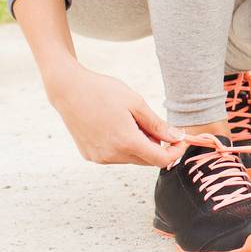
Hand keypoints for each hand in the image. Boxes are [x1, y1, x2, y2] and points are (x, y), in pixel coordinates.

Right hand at [45, 64, 182, 166]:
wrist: (69, 90)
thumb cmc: (104, 92)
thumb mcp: (136, 104)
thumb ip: (157, 125)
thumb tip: (177, 138)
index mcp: (126, 142)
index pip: (160, 160)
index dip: (175, 151)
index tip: (181, 139)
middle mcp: (111, 155)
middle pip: (147, 160)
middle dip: (157, 146)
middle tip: (152, 123)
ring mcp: (99, 158)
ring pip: (131, 158)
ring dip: (139, 145)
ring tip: (130, 121)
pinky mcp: (90, 156)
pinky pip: (115, 156)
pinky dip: (123, 146)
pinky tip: (115, 126)